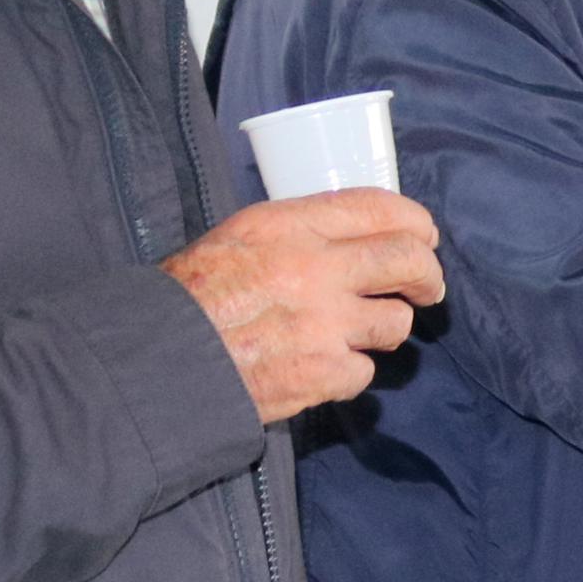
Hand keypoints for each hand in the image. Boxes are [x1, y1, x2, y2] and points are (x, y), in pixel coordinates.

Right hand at [165, 191, 446, 425]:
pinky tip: (320, 368)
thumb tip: (353, 237)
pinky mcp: (323, 373)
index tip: (424, 236)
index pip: (378, 208)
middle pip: (407, 260)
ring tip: (357, 332)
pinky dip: (348, 373)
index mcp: (288, 227)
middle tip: (427, 287)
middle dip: (428, 275)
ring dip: (384, 329)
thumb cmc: (187, 298)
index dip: (415, 222)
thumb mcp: (237, 239)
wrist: (154, 361)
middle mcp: (313, 269)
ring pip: (395, 322)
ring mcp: (323, 324)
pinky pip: (364, 371)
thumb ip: (296, 233)